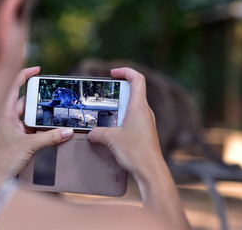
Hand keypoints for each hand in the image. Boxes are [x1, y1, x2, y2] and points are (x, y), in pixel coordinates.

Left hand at [0, 67, 73, 175]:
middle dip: (42, 100)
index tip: (38, 69)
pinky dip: (44, 128)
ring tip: (59, 113)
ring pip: (33, 117)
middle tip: (56, 96)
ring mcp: (15, 129)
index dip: (25, 75)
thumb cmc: (2, 159)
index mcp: (6, 113)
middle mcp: (10, 118)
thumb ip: (49, 137)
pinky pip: (34, 129)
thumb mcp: (28, 145)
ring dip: (44, 116)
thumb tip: (68, 131)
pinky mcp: (20, 139)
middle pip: (28, 102)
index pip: (15, 87)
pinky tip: (54, 130)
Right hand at [88, 68, 189, 228]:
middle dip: (121, 88)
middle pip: (136, 90)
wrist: (151, 171)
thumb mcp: (111, 139)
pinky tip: (114, 127)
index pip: (137, 79)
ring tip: (107, 110)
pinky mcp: (146, 132)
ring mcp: (148, 122)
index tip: (113, 73)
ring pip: (135, 105)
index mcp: (139, 107)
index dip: (126, 71)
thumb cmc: (135, 152)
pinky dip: (124, 116)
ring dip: (122, 104)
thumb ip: (98, 133)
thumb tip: (91, 134)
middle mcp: (146, 112)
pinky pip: (135, 118)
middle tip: (107, 91)